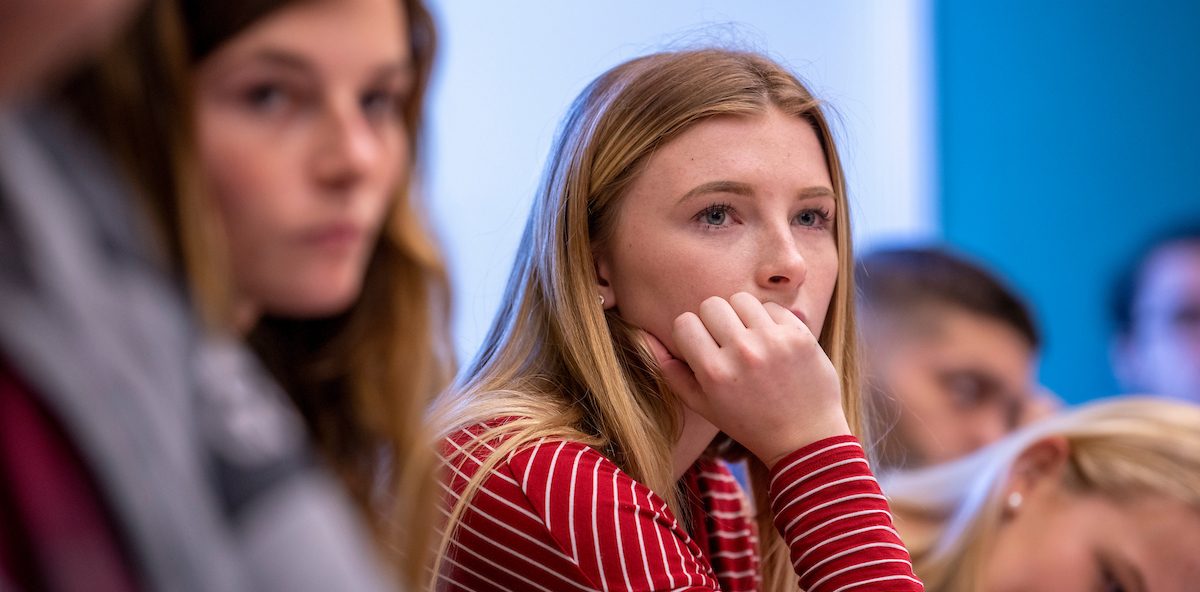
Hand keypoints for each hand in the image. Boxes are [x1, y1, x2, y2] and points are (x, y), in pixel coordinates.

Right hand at [644, 292, 850, 468]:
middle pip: (711, 304)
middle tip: (726, 340)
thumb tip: (645, 336)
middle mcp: (742, 353)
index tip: (702, 346)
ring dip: (741, 315)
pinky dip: (769, 320)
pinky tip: (773, 342)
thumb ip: (670, 372)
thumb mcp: (703, 405)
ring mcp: (773, 341)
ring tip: (749, 337)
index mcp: (714, 372)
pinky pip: (772, 307)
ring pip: (741, 299)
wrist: (805, 439)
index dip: (690, 333)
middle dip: (714, 320)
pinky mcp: (799, 335)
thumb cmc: (748, 423)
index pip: (684, 322)